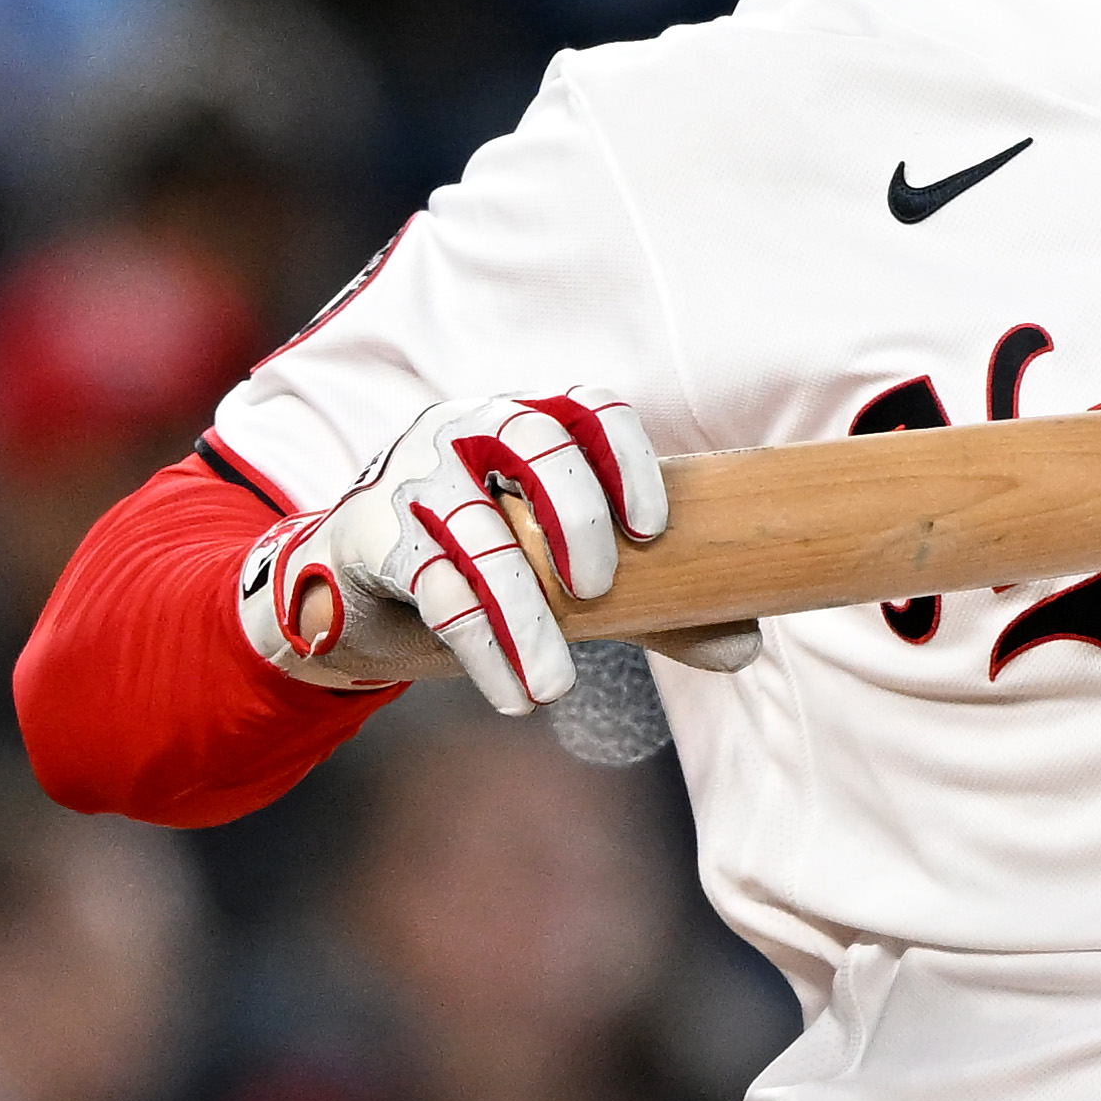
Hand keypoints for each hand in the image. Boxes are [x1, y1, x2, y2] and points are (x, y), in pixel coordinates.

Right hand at [241, 388, 669, 714]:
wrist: (354, 596)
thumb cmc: (480, 573)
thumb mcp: (568, 583)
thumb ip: (651, 606)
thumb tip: (746, 645)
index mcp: (526, 424)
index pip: (588, 406)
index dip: (627, 459)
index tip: (653, 533)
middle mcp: (466, 430)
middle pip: (533, 440)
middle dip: (577, 515)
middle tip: (600, 592)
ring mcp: (413, 476)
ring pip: (477, 529)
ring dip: (524, 618)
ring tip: (555, 688)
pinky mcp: (370, 534)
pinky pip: (430, 582)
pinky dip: (479, 645)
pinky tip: (512, 694)